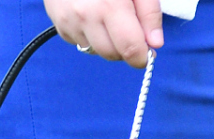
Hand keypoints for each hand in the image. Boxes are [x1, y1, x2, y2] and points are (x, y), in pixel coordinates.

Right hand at [45, 0, 163, 68]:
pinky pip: (79, 42)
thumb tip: (155, 43)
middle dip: (125, 49)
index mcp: (110, 5)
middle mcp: (86, 17)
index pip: (129, 48)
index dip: (141, 57)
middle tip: (131, 32)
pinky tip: (93, 17)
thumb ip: (148, 12)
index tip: (147, 55)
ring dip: (107, 42)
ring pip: (94, 51)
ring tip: (111, 20)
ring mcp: (70, 22)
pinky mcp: (59, 25)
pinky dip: (90, 36)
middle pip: (111, 54)